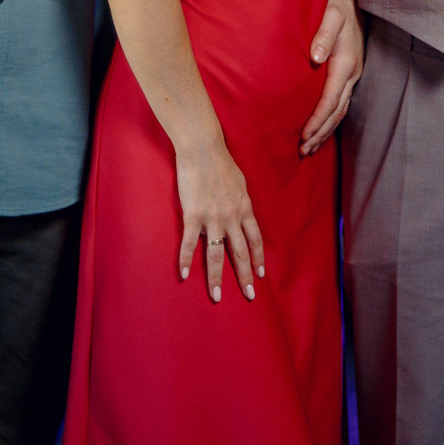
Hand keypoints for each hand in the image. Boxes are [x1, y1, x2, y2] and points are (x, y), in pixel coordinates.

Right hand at [176, 140, 264, 302]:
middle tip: (249, 295)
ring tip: (216, 295)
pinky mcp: (193, 215)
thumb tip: (241, 213)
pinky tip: (184, 274)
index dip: (257, 258)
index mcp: (244, 208)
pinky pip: (190, 243)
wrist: (203, 149)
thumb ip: (240, 202)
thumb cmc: (221, 163)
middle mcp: (232, 217)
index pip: (255, 240)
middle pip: (240, 252)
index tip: (259, 275)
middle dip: (244, 276)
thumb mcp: (239, 184)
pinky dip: (186, 260)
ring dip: (216, 277)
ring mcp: (212, 218)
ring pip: (217, 254)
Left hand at [300, 0, 362, 155]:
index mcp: (346, 61)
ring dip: (325, 130)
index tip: (303, 135)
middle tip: (302, 150)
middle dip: (320, 132)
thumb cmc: (335, 5)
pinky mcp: (349, 74)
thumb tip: (316, 58)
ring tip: (309, 148)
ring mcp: (353, 75)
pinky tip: (320, 129)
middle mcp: (352, 72)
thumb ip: (323, 34)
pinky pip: (341, 103)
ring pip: (341, 110)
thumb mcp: (330, 14)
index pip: (331, 99)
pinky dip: (330, 119)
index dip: (317, 119)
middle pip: (337, 111)